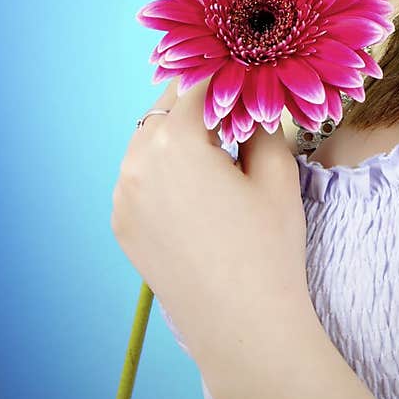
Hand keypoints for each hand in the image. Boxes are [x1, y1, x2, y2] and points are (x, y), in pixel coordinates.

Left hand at [111, 75, 314, 382]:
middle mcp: (137, 161)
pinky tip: (198, 183)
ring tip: (220, 145)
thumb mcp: (276, 173)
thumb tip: (250, 98)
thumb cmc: (268, 247)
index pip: (198, 82)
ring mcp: (123, 195)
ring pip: (149, 140)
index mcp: (175, 140)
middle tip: (237, 107)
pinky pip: (140, 175)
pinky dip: (164, 166)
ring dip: (179, 132)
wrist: (244, 327)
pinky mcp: (123, 224)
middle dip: (200, 102)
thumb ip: (259, 121)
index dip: (226, 72)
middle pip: (167, 107)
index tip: (247, 71)